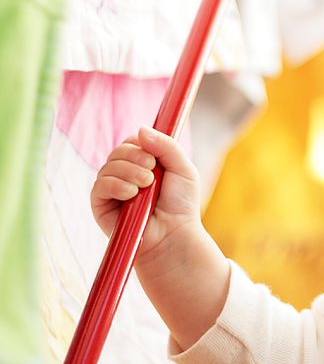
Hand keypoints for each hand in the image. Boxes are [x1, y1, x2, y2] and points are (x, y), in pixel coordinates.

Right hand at [91, 126, 201, 261]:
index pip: (132, 142)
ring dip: (129, 173)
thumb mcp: (183, 169)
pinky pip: (100, 185)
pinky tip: (131, 194)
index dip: (140, 144)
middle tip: (152, 174)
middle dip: (136, 158)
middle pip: (119, 151)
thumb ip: (167, 146)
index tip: (155, 158)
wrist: (174, 234)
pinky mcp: (101, 204)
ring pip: (109, 166)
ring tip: (145, 186)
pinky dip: (116, 185)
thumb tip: (141, 129)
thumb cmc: (181, 204)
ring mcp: (113, 188)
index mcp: (143, 163)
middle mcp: (125, 173)